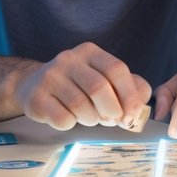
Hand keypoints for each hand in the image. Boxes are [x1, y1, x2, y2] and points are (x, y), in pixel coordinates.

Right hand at [13, 42, 150, 130]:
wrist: (33, 86)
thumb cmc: (76, 85)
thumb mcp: (102, 77)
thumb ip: (128, 85)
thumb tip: (144, 98)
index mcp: (89, 52)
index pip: (116, 69)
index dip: (129, 94)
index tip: (132, 114)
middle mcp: (69, 59)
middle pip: (99, 88)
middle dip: (111, 111)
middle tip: (112, 121)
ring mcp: (50, 76)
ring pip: (81, 106)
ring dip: (91, 119)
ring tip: (89, 118)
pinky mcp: (36, 96)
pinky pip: (62, 118)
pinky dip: (72, 124)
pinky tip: (70, 118)